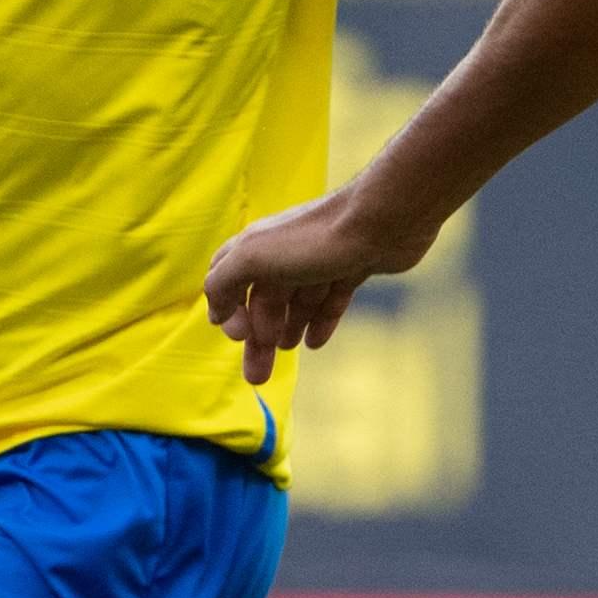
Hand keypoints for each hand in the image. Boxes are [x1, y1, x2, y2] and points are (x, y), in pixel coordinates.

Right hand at [202, 187, 436, 383]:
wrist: (382, 220)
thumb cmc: (314, 239)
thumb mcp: (254, 258)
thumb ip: (223, 282)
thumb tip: (216, 312)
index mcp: (256, 246)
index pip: (228, 280)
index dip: (229, 311)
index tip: (241, 336)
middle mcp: (285, 251)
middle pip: (264, 300)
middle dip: (258, 338)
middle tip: (257, 377)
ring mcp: (320, 259)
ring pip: (297, 301)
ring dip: (287, 328)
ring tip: (286, 351)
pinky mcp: (352, 267)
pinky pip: (331, 299)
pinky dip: (320, 321)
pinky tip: (315, 343)